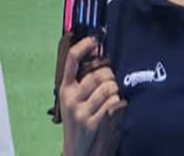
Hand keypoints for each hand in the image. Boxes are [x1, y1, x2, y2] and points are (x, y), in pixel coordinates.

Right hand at [59, 36, 124, 155]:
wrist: (74, 146)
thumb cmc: (77, 116)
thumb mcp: (73, 96)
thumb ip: (81, 78)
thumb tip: (95, 53)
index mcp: (65, 87)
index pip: (71, 60)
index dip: (83, 46)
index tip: (94, 39)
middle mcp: (71, 97)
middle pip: (97, 75)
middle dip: (110, 74)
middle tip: (112, 78)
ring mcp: (80, 110)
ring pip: (107, 88)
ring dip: (115, 88)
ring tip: (114, 92)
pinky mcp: (91, 122)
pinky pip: (112, 103)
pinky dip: (118, 101)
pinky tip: (116, 103)